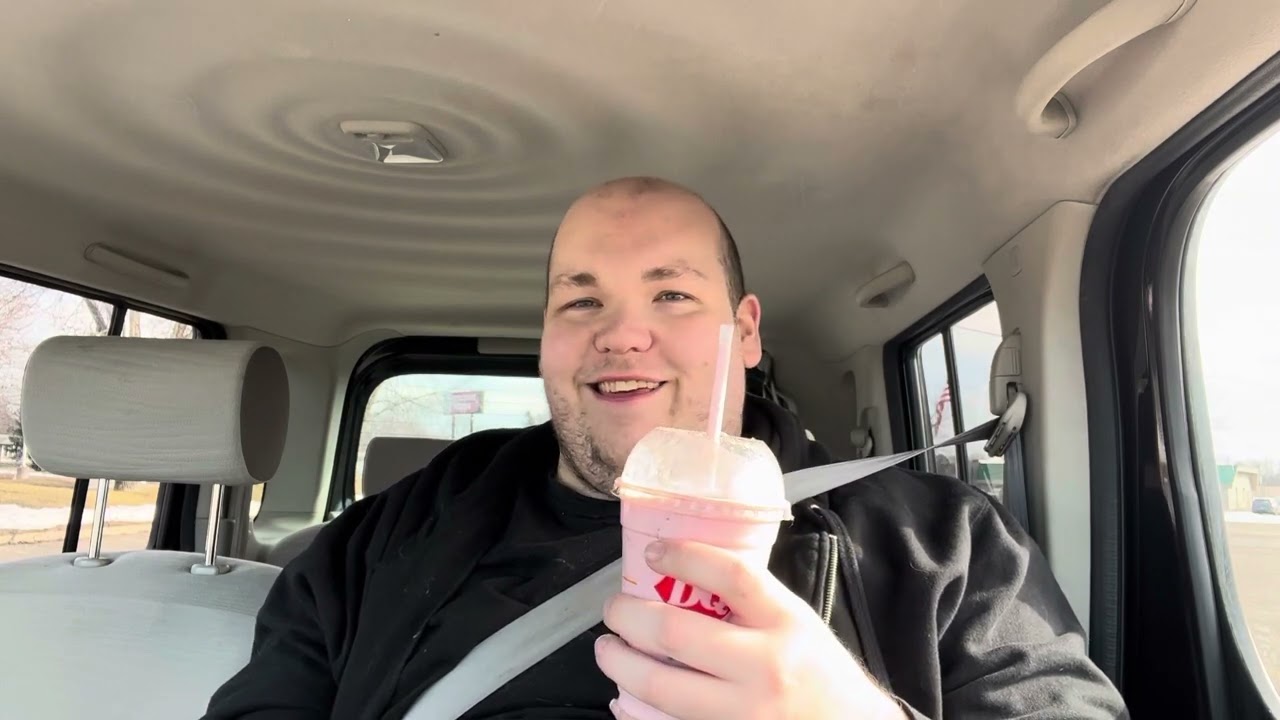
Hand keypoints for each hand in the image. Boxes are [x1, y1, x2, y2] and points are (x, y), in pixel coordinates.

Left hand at [596, 539, 906, 719]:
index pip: (732, 576)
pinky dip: (634, 714)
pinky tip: (625, 699)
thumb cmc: (822, 676)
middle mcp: (764, 669)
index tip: (653, 551)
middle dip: (628, 617)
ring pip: (659, 686)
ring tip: (609, 650)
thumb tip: (686, 571)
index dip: (685, 556)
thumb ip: (752, 601)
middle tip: (614, 610)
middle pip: (675, 633)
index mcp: (786, 625)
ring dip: (619, 664)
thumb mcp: (799, 624)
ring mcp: (744, 714)